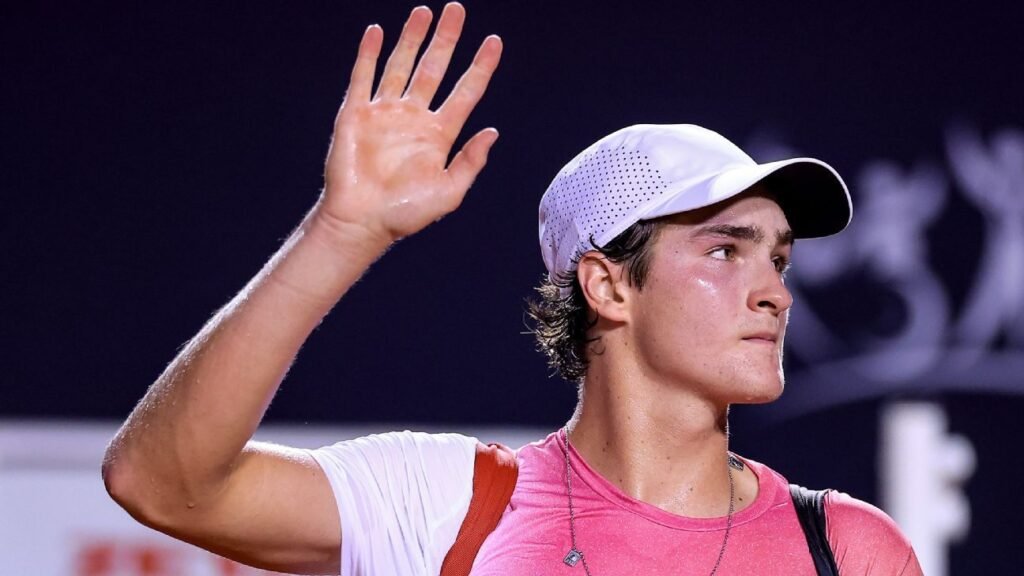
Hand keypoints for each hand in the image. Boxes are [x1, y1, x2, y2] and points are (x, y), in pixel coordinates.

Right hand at [318, 3, 501, 249]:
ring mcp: (384, 113)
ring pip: (401, 65)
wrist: (361, 221)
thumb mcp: (449, 192)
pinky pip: (363, 77)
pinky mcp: (355, 114)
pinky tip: (377, 32)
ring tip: (425, 12)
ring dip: (412, 38)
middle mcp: (413, 118)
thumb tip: (493, 132)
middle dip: (446, 39)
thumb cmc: (404, 214)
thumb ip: (470, 162)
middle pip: (434, 68)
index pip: (465, 91)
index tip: (494, 42)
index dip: (480, 66)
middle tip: (457, 10)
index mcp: (439, 134)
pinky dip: (368, 54)